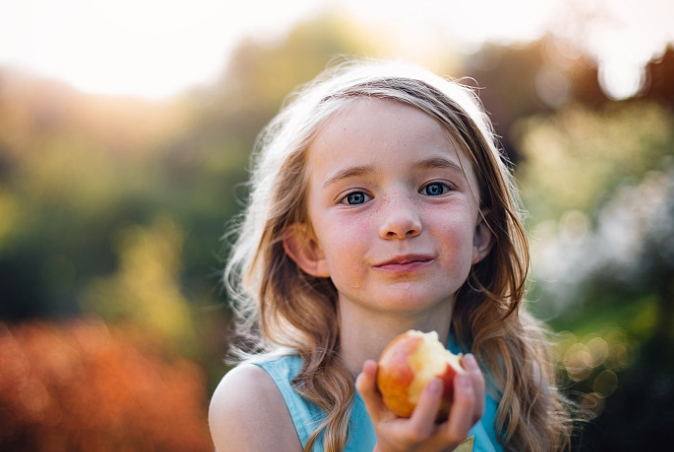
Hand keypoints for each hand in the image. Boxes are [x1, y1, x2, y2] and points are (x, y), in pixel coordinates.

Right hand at [355, 354, 484, 451]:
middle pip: (458, 429)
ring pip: (473, 418)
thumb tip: (370, 363)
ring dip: (476, 389)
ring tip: (467, 358)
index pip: (421, 427)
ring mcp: (453, 440)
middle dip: (464, 401)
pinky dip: (477, 387)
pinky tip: (468, 364)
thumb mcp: (374, 410)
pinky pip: (476, 410)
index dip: (429, 405)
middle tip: (460, 371)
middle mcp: (436, 444)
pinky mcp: (464, 430)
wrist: (406, 451)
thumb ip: (368, 388)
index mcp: (410, 440)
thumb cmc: (387, 423)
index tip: (434, 380)